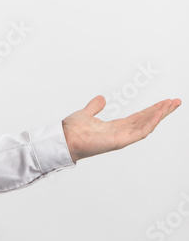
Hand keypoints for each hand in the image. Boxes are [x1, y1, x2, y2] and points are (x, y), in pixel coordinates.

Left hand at [62, 95, 181, 161]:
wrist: (64, 138)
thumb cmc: (72, 130)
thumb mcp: (87, 113)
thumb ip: (95, 107)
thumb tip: (101, 99)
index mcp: (116, 127)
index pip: (139, 117)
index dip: (152, 110)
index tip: (165, 102)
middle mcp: (121, 133)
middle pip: (147, 120)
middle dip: (162, 111)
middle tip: (176, 101)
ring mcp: (122, 138)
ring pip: (147, 125)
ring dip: (160, 115)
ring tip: (171, 104)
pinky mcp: (120, 141)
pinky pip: (140, 132)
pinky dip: (150, 123)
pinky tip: (160, 113)